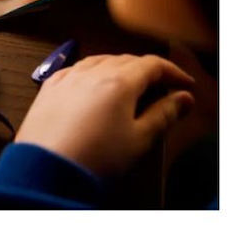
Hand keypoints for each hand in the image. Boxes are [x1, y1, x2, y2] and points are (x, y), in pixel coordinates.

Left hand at [16, 54, 195, 178]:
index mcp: (118, 82)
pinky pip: (76, 70)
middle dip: (148, 71)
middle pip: (126, 60)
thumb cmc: (95, 158)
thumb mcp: (139, 139)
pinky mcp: (49, 88)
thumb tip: (183, 98)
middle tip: (162, 88)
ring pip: (100, 61)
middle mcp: (91, 73)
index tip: (185, 84)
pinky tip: (94, 85)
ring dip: (120, 69)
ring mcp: (67, 78)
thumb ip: (164, 115)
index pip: (152, 64)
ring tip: (131, 86)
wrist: (46, 170)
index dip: (173, 72)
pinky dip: (92, 72)